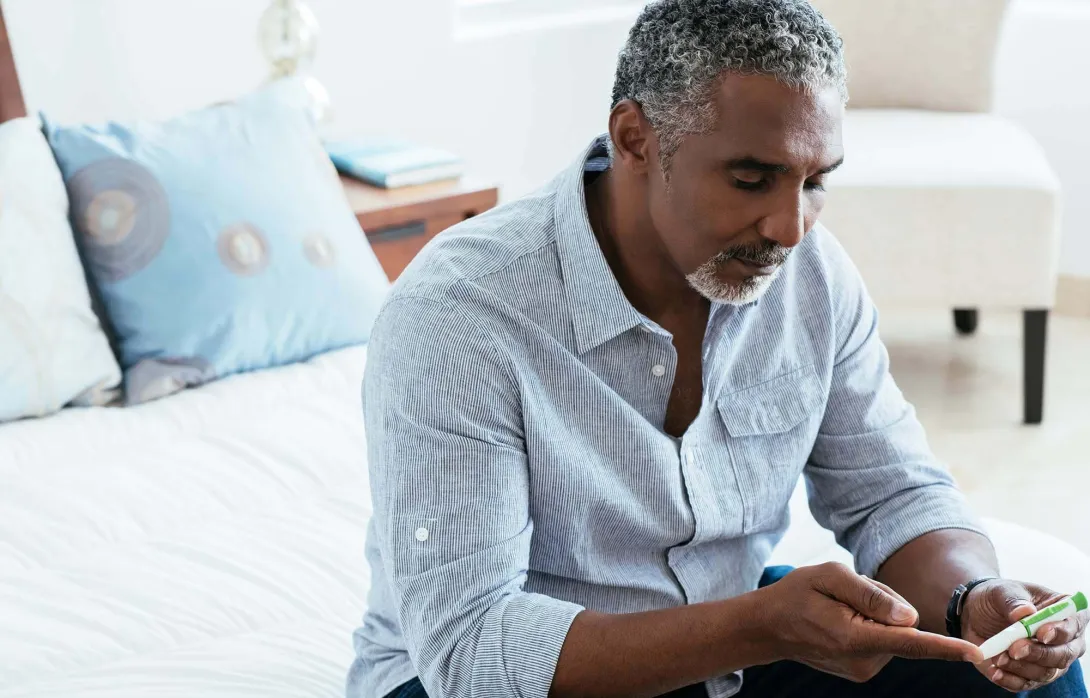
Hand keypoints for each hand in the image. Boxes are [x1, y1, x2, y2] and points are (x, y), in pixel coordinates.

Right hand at [755, 562, 981, 682]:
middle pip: (903, 626)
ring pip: (895, 632)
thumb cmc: (796, 595)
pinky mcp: (863, 669)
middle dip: (886, 604)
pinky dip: (870, 625)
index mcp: (855, 637)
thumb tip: (912, 618)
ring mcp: (864, 669)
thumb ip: (872, 595)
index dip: (946, 647)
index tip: (977, 654)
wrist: (769, 626)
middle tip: (846, 594)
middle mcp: (864, 661)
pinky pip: (884, 640)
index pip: (910, 643)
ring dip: (876, 615)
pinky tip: (841, 620)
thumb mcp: (829, 576)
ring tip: (839, 608)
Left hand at [962, 579, 1087, 692]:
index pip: (1075, 624)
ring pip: (1046, 672)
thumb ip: (1013, 601)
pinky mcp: (1031, 675)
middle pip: (1065, 654)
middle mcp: (1064, 640)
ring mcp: (1049, 660)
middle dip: (1040, 654)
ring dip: (1022, 667)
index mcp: (1064, 612)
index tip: (1041, 634)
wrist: (974, 614)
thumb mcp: (1001, 591)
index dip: (1062, 631)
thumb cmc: (996, 598)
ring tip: (998, 658)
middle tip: (1014, 649)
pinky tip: (996, 672)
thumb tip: (1025, 612)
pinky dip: (1011, 680)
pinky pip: (1026, 684)